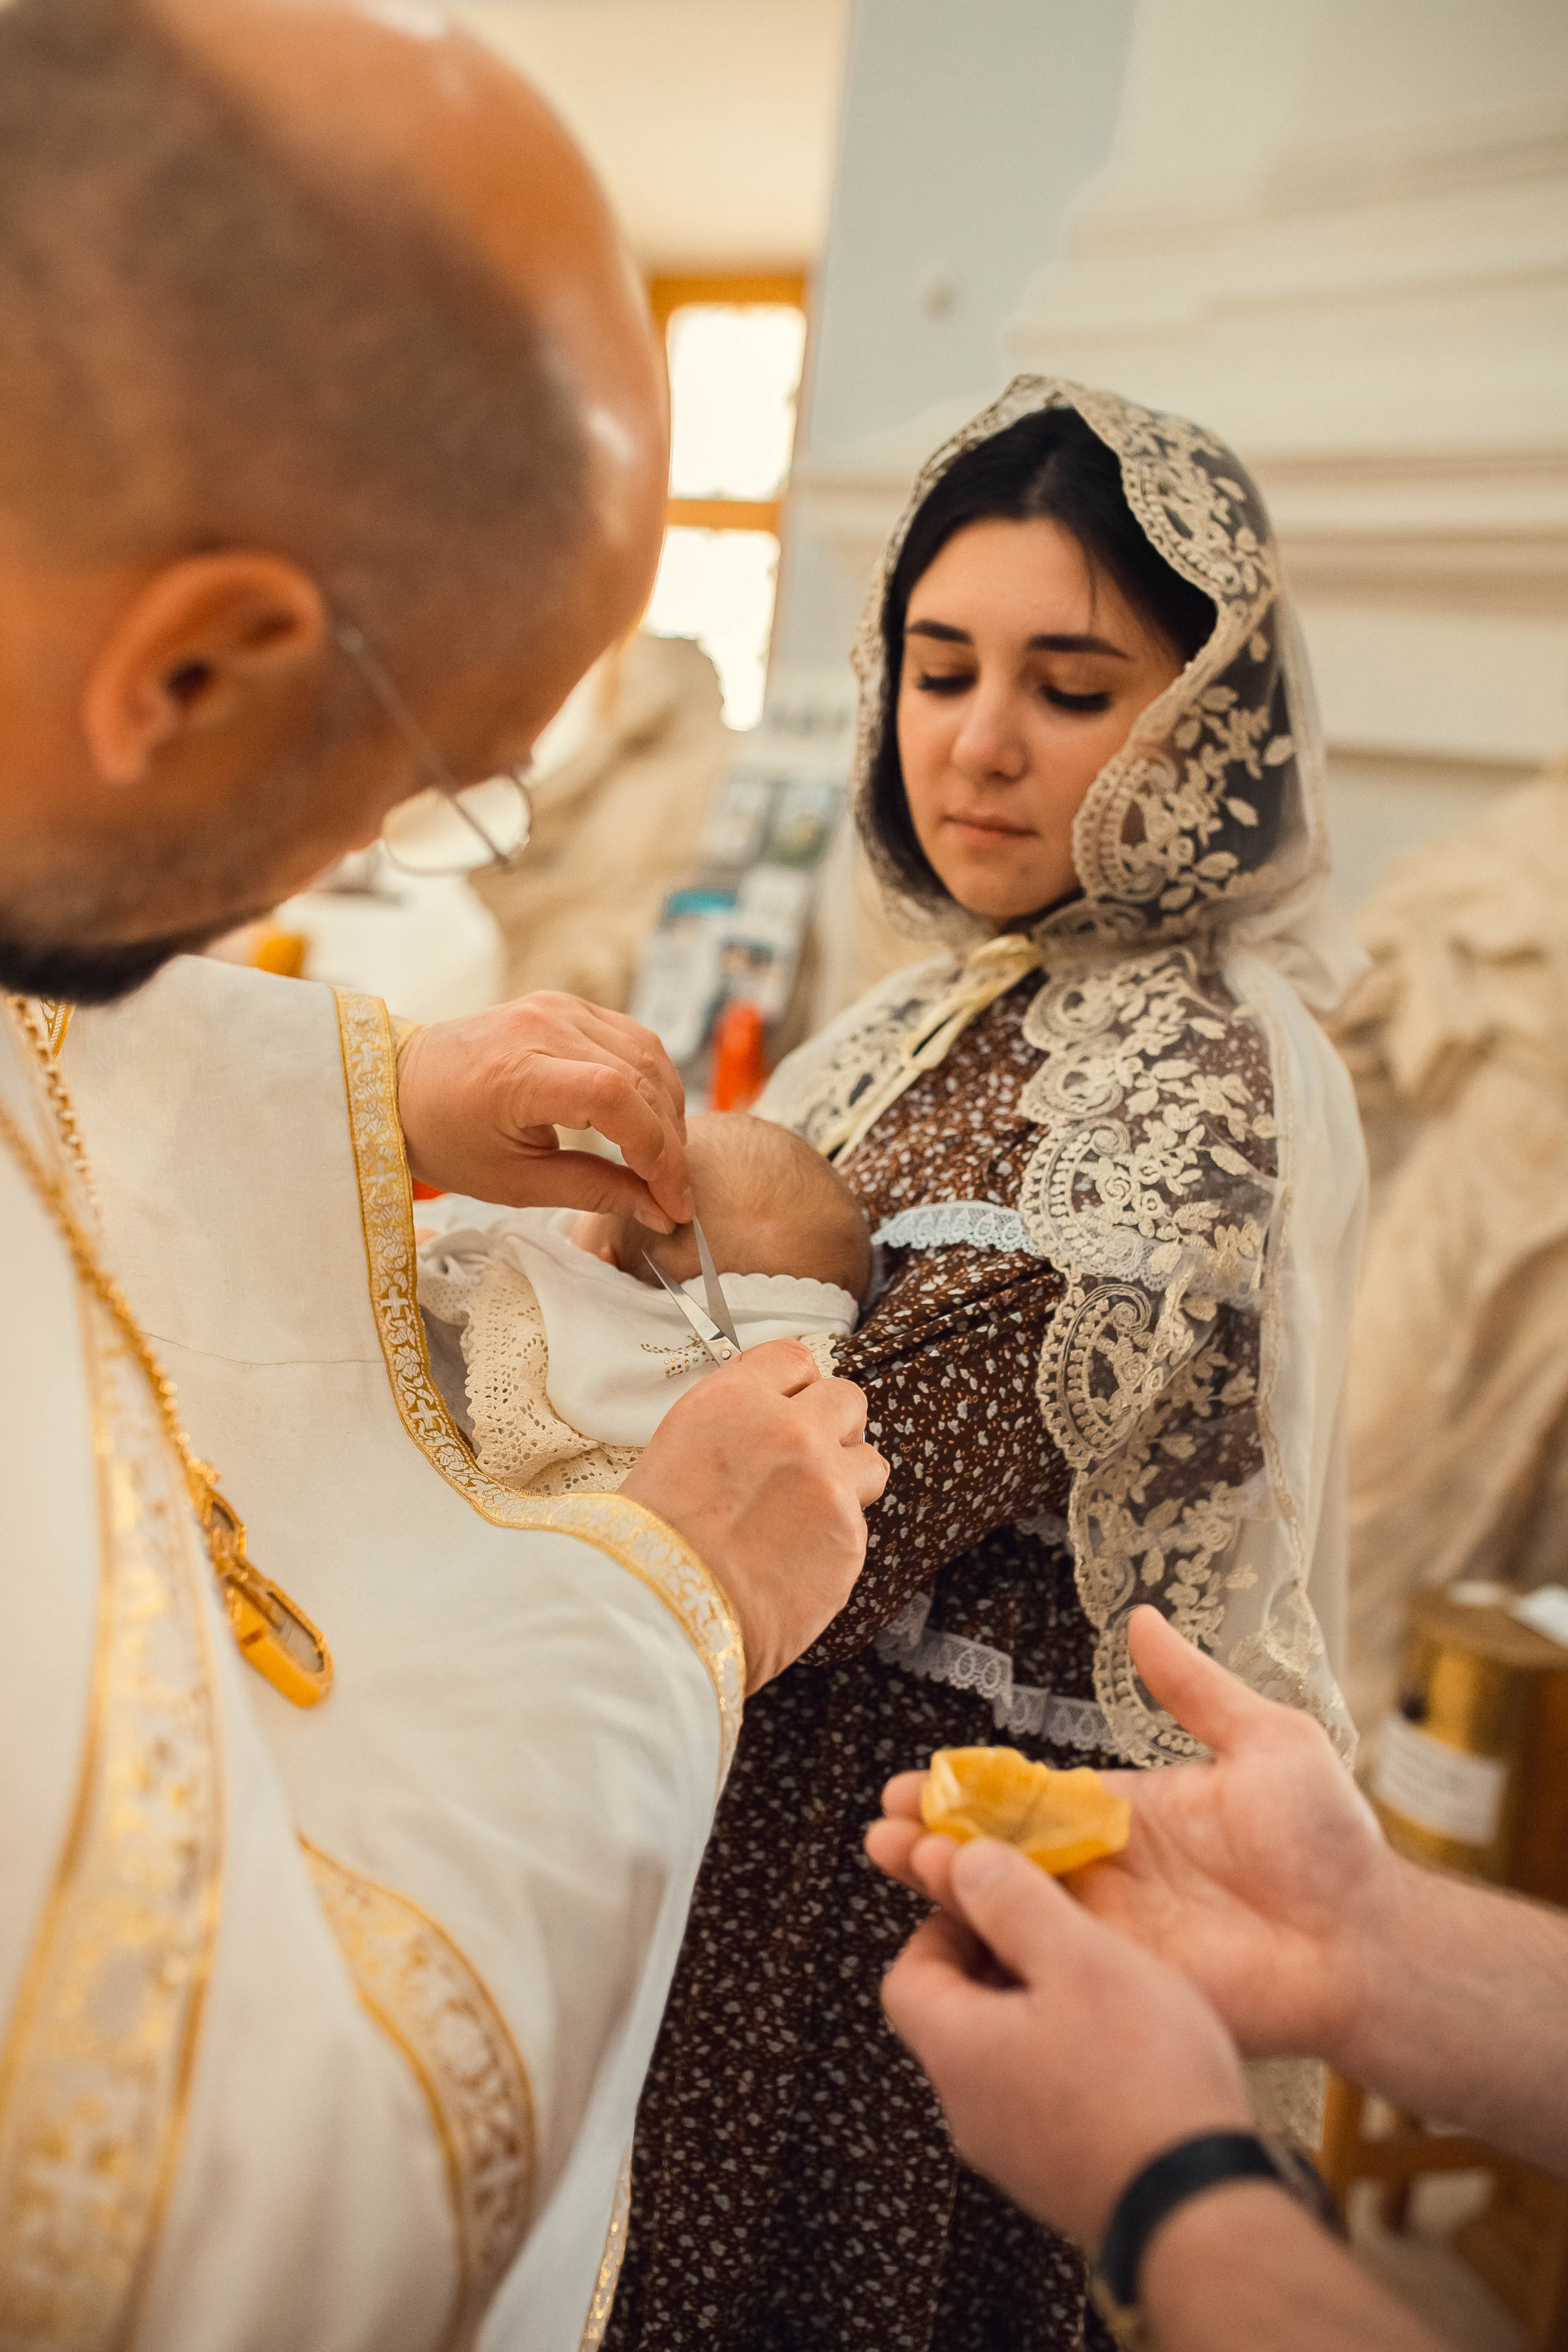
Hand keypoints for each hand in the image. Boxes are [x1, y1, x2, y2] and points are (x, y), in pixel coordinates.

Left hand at [397, 993, 692, 1230]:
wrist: (401, 1084)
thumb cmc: (445, 1136)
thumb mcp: (515, 1182)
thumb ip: (593, 1191)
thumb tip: (659, 1211)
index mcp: (519, 1071)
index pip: (615, 1098)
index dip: (657, 1152)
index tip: (673, 1201)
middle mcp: (544, 1025)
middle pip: (640, 1077)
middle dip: (669, 1142)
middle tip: (674, 1193)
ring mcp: (558, 1007)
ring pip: (647, 1054)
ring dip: (667, 1110)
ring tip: (665, 1161)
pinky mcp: (566, 1005)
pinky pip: (631, 1038)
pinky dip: (651, 1080)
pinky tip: (649, 1118)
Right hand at [620, 1340, 887, 1693]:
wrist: (658, 1617)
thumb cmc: (647, 1543)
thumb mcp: (674, 1451)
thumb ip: (732, 1425)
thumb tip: (758, 1426)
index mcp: (735, 1400)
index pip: (793, 1359)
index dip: (792, 1385)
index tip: (790, 1404)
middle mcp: (791, 1432)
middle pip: (847, 1398)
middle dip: (831, 1425)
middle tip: (806, 1457)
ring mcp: (828, 1486)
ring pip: (870, 1461)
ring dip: (847, 1478)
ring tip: (810, 1511)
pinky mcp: (850, 1540)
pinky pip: (860, 1524)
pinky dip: (835, 1538)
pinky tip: (796, 1560)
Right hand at [869, 1604, 1394, 2068]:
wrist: (1364, 1938)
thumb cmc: (1328, 1840)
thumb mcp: (1265, 1738)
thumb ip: (1193, 1687)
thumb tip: (1145, 1618)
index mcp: (1126, 1813)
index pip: (1026, 1799)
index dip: (966, 1790)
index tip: (910, 1782)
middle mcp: (1105, 1871)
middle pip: (997, 1851)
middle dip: (933, 1834)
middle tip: (878, 1822)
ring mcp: (1107, 1930)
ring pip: (1004, 1902)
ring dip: (942, 1879)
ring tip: (887, 1854)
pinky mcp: (1117, 1978)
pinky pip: (1040, 1959)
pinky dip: (986, 1940)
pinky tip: (939, 1920)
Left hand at [880, 1837, 1251, 2246]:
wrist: (1200, 2212)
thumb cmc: (1143, 2084)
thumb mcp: (1080, 1959)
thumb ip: (1014, 1900)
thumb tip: (963, 1859)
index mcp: (955, 2051)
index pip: (907, 1975)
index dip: (943, 1925)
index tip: (992, 1900)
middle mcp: (968, 2111)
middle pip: (954, 2015)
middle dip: (996, 1963)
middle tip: (1052, 1933)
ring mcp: (1013, 2154)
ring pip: (1000, 2059)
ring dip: (1035, 2013)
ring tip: (1098, 1986)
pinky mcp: (1059, 2180)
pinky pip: (1042, 2102)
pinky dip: (1065, 2063)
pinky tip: (1125, 2050)